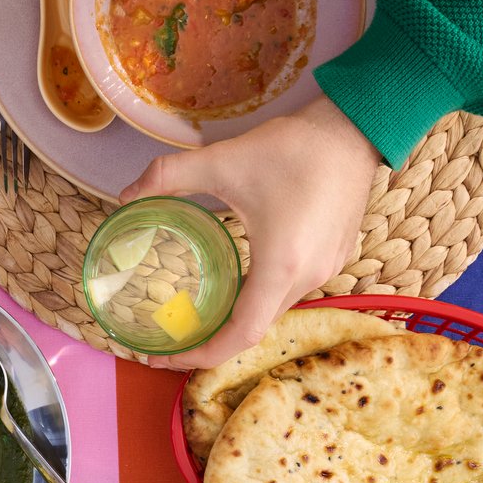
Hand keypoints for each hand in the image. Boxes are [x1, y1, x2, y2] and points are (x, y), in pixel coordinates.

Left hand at [119, 94, 380, 368]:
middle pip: (254, 329)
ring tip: (196, 318)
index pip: (242, 335)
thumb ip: (169, 177)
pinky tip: (232, 288)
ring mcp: (326, 269)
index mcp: (281, 265)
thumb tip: (126, 195)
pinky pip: (289, 293)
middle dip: (210, 343)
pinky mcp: (333, 257)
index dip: (201, 355)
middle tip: (167, 340)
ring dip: (235, 322)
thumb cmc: (294, 146)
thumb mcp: (222, 160)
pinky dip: (257, 300)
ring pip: (273, 312)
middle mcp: (308, 277)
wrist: (357, 125)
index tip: (163, 356)